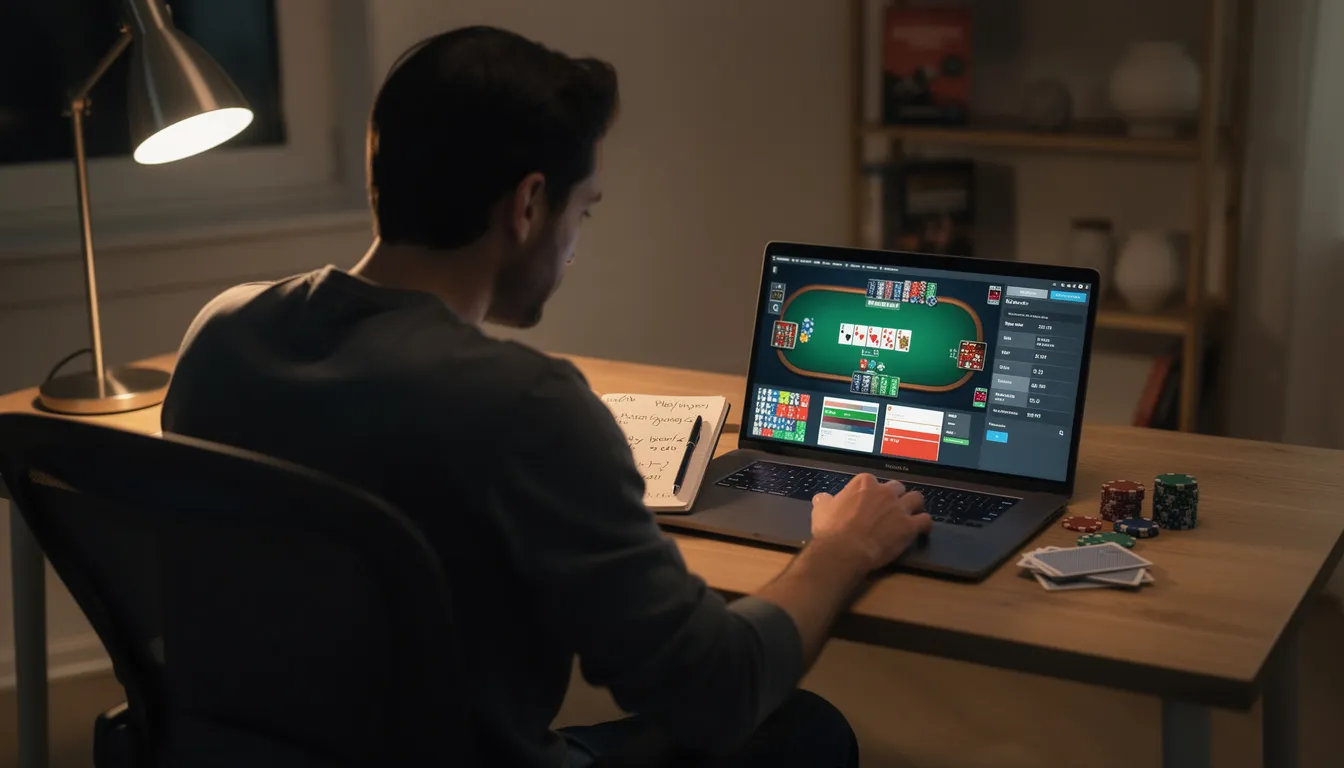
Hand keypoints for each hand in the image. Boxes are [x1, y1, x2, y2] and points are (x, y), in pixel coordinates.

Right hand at [809, 474, 931, 572]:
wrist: (845, 550)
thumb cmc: (831, 529)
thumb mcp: (821, 510)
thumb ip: (824, 500)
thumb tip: (822, 498)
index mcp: (864, 483)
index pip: (872, 481)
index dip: (871, 493)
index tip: (868, 502)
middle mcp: (884, 491)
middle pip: (897, 487)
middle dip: (895, 496)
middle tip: (889, 509)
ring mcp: (899, 508)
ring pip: (916, 498)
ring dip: (914, 506)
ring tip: (910, 515)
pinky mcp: (910, 526)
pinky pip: (925, 520)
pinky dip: (924, 525)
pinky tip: (921, 530)